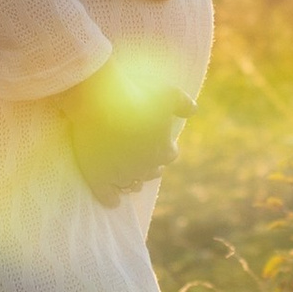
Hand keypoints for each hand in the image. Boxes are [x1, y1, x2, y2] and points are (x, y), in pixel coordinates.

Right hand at [56, 52, 189, 203]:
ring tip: (122, 169)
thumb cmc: (135, 94)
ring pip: (132, 186)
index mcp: (164, 150)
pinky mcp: (99, 179)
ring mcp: (122, 175)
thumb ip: (182, 103)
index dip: (160, 146)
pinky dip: (112, 199)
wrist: (99, 99)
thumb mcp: (166, 92)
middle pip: (152, 172)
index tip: (151, 137)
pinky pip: (109, 198)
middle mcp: (147, 168)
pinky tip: (112, 198)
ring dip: (130, 179)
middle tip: (134, 150)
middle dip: (146, 163)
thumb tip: (193, 110)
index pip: (169, 155)